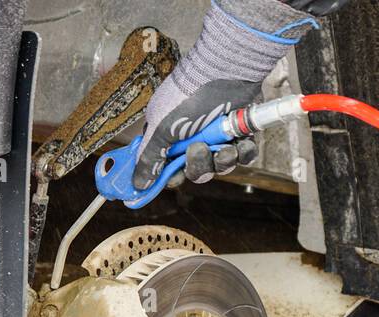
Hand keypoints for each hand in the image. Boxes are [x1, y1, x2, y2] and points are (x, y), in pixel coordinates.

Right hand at [133, 0, 317, 189]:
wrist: (227, 71)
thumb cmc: (190, 95)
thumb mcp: (162, 128)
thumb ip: (149, 158)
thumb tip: (136, 184)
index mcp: (168, 134)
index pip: (166, 165)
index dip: (169, 175)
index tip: (171, 179)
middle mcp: (192, 135)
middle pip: (195, 170)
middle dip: (198, 165)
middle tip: (198, 149)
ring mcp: (216, 134)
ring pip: (219, 165)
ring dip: (222, 160)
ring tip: (224, 145)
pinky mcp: (238, 132)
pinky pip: (242, 155)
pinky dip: (242, 153)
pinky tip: (240, 142)